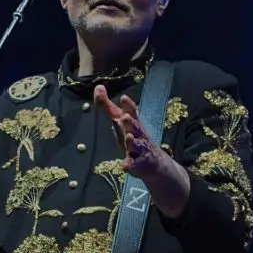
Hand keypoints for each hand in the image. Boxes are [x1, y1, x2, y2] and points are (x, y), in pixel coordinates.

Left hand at [94, 84, 190, 217]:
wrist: (155, 163)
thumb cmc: (133, 137)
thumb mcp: (119, 121)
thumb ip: (107, 106)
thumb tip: (98, 86)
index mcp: (133, 123)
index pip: (131, 113)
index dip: (128, 106)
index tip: (124, 98)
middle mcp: (138, 135)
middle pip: (135, 128)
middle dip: (131, 123)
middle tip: (125, 117)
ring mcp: (140, 150)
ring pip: (136, 146)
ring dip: (132, 142)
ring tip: (128, 138)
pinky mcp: (139, 165)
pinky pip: (134, 165)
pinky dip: (130, 165)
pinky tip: (126, 166)